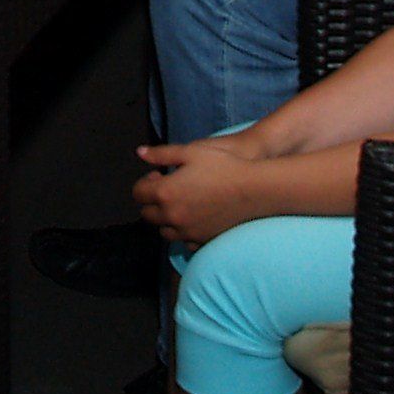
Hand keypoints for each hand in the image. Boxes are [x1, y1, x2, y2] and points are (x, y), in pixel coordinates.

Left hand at [133, 136, 264, 247]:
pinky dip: (183, 232)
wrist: (255, 188)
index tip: (158, 175)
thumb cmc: (223, 165)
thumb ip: (161, 154)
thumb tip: (140, 152)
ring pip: (163, 230)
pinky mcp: (203, 240)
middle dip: (152, 201)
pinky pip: (184, 241)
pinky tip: (193, 218)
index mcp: (165, 192)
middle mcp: (172, 215)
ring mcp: (187, 231)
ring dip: (165, 218)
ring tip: (180, 204)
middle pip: (147, 214)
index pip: (138, 193)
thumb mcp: (190, 152)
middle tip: (167, 189)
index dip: (145, 182)